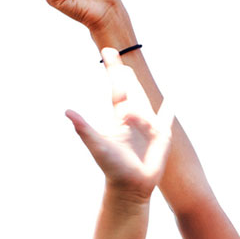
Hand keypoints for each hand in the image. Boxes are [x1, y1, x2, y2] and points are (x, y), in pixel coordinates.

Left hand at [67, 49, 175, 200]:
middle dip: (121, 72)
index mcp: (119, 118)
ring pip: (144, 100)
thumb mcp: (98, 145)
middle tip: (112, 53)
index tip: (106, 52)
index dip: (113, 70)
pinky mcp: (161, 136)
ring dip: (138, 86)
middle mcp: (133, 119)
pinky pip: (166, 119)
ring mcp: (148, 126)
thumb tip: (67, 112)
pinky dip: (169, 110)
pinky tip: (171, 101)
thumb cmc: (112, 167)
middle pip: (128, 89)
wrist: (130, 186)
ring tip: (131, 71)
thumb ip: (84, 128)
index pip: (116, 88)